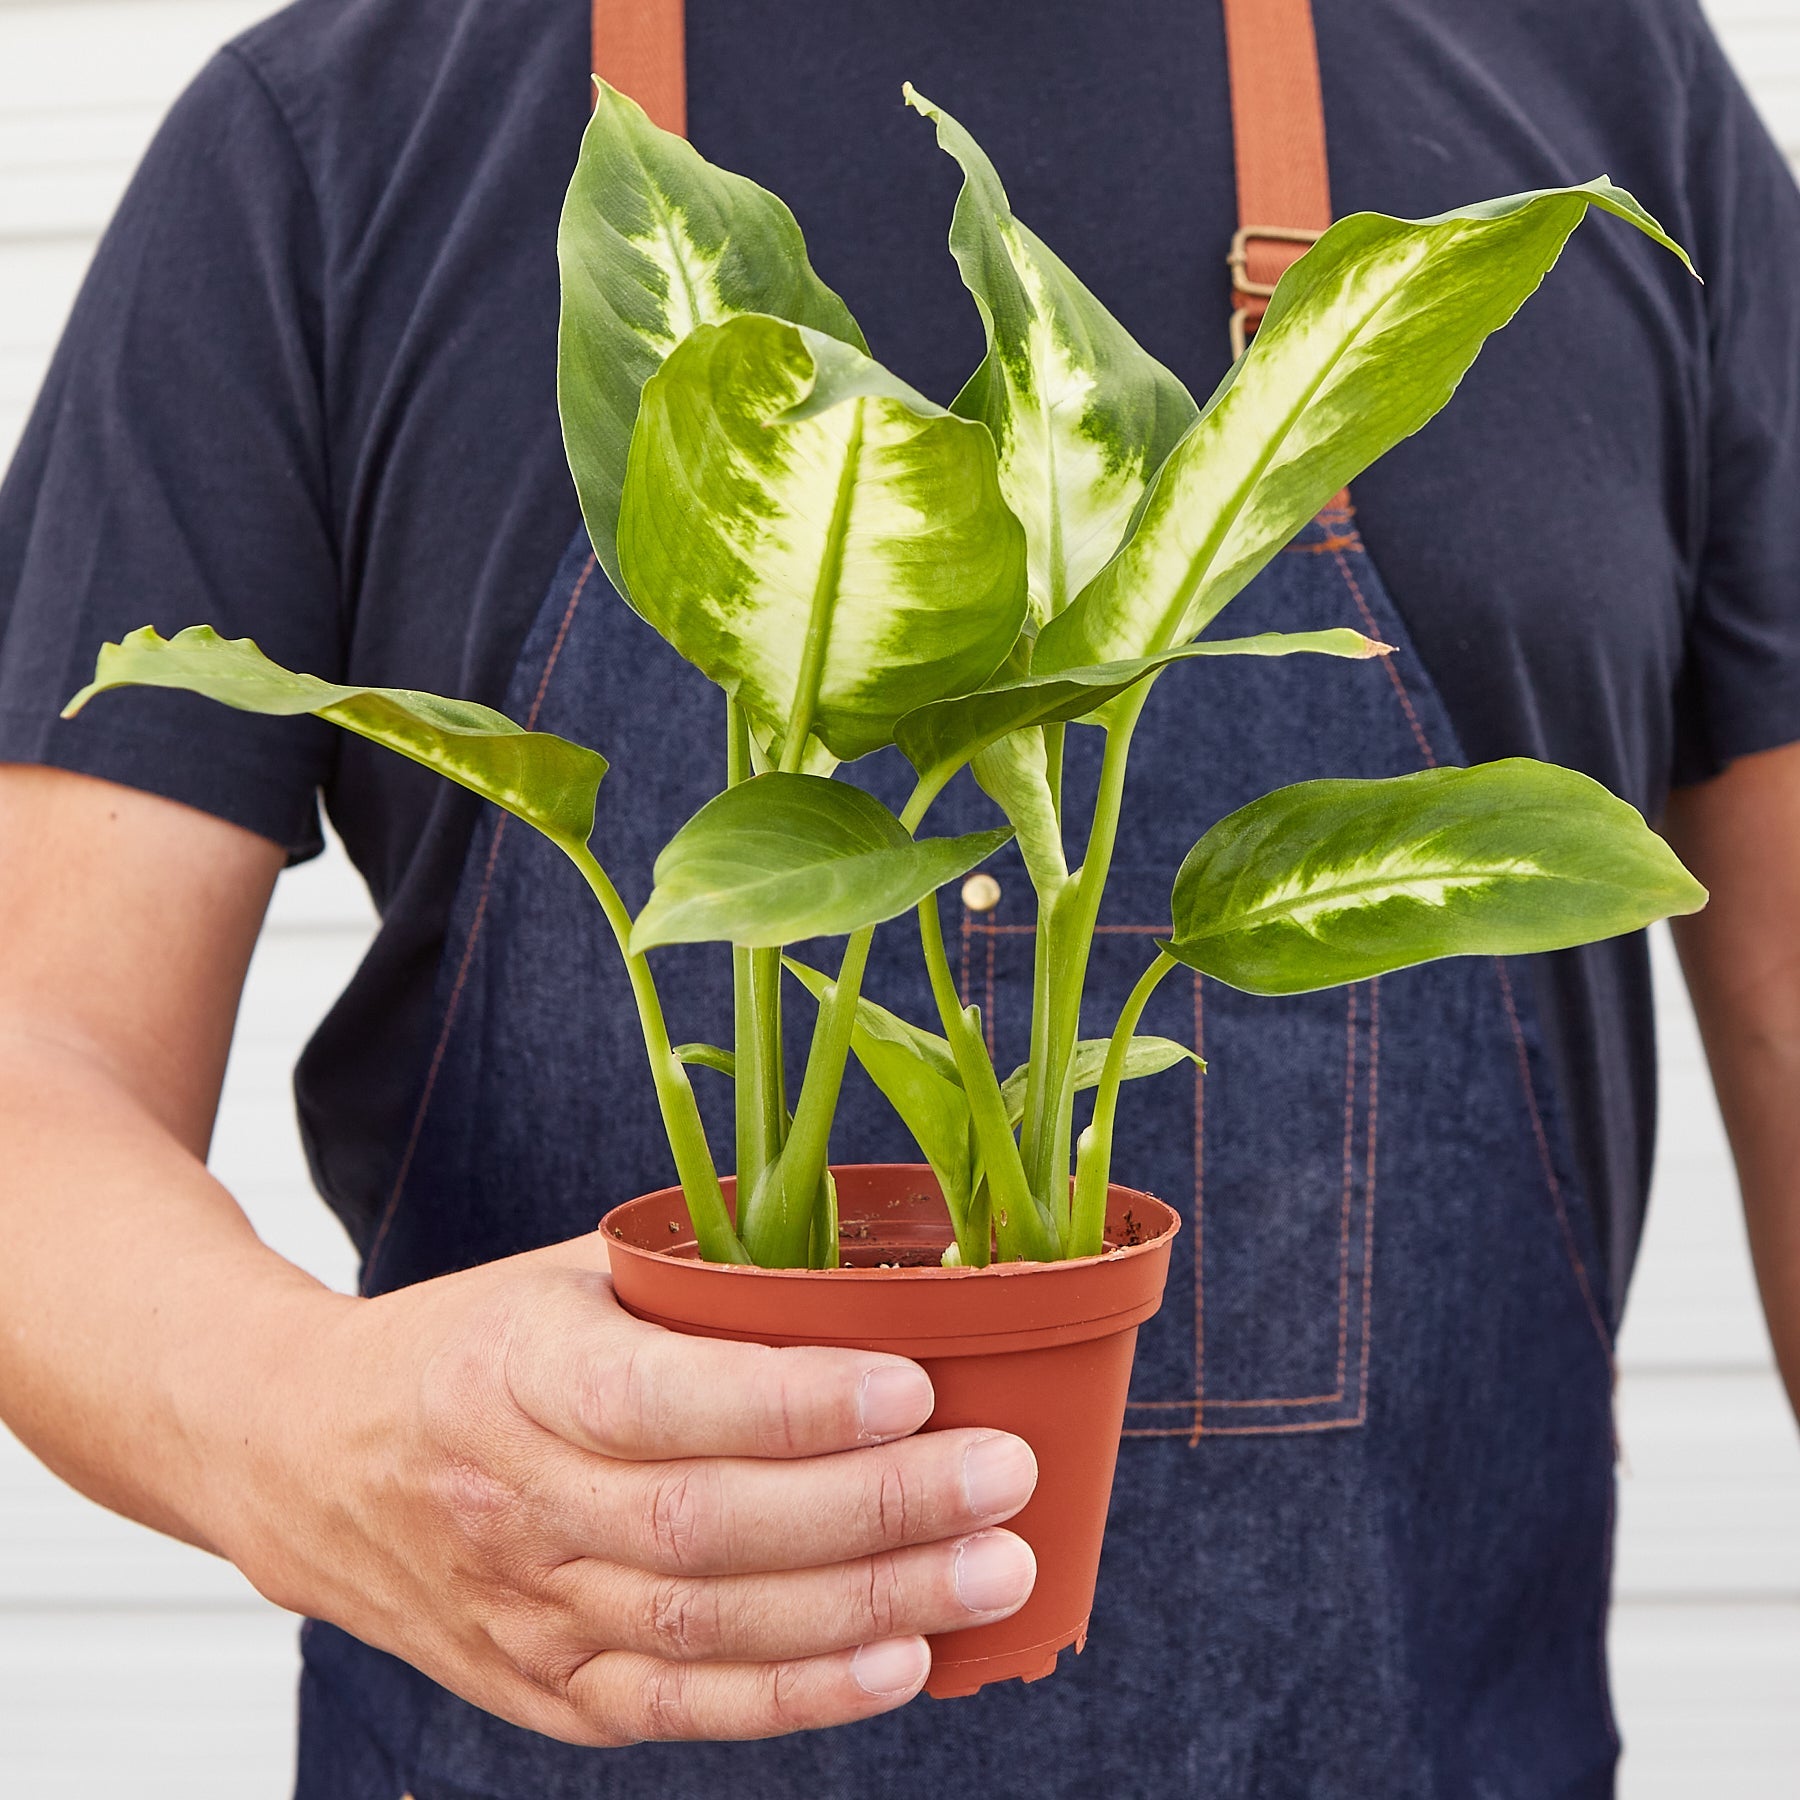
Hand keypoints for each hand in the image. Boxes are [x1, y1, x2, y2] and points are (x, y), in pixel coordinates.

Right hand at [217, 1238, 1038, 1745]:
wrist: (309, 1456)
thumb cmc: (476, 1344)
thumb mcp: (567, 1278)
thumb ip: (701, 1282)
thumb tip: (883, 1275)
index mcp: (517, 1372)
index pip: (661, 1399)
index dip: (792, 1402)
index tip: (915, 1382)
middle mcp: (513, 1500)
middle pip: (705, 1526)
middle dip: (873, 1509)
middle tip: (1001, 1478)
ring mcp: (522, 1608)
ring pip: (704, 1630)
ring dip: (864, 1608)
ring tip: (991, 1571)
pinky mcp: (538, 1686)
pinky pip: (676, 1709)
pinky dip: (795, 1699)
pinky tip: (899, 1666)